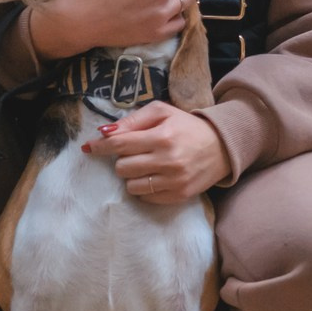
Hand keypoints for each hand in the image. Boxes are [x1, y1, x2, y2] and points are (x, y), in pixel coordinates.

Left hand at [85, 101, 230, 204]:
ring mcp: (174, 181)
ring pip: (131, 186)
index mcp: (162, 136)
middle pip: (122, 167)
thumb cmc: (187, 126)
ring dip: (132, 176)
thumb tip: (104, 132)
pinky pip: (145, 198)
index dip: (101, 146)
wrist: (222, 146)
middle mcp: (167, 160)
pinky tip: (154, 177)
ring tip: (145, 166)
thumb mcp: (162, 112)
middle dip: (123, 160)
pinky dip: (144, 188)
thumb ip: (133, 120)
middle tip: (135, 153)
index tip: (89, 147)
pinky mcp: (179, 195)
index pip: (120, 144)